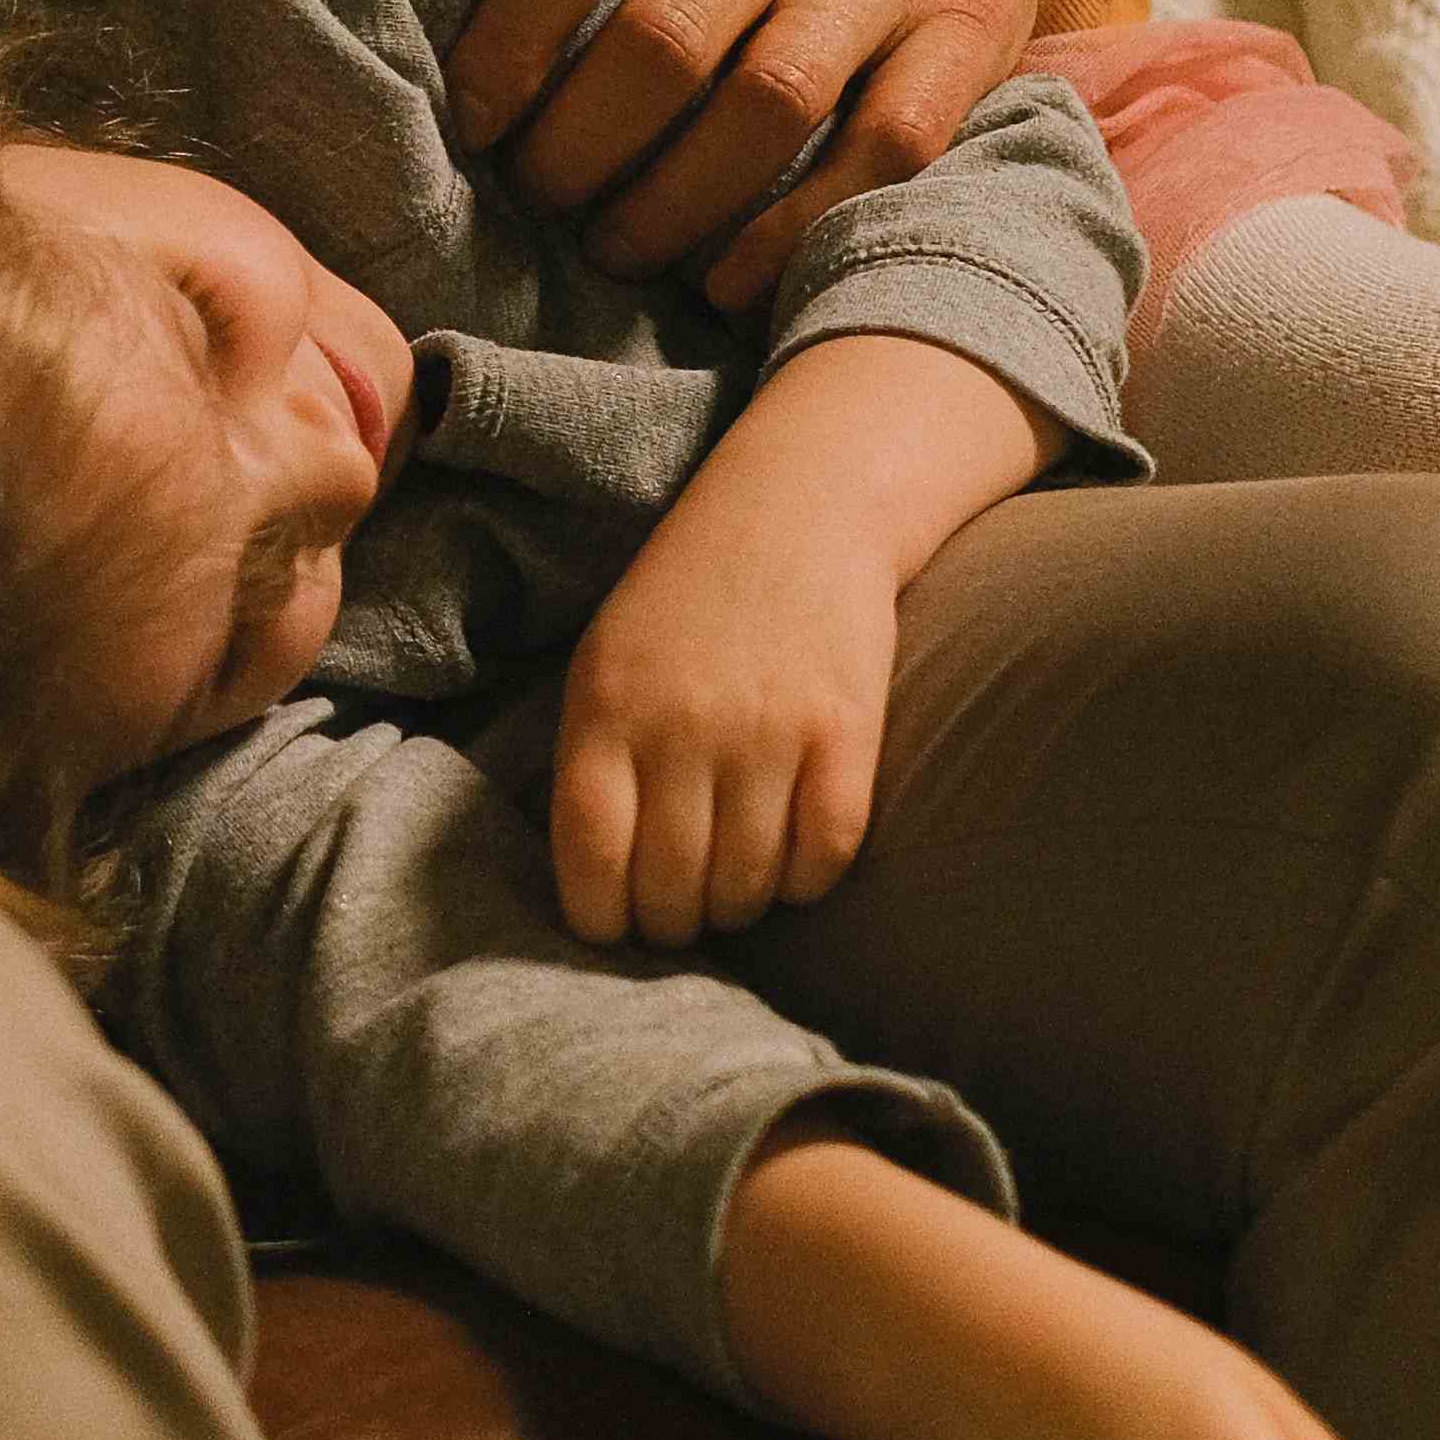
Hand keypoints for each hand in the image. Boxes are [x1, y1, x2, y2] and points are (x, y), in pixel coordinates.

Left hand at [318, 0, 1087, 311]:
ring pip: (769, 106)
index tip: (470, 120)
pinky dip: (796, 228)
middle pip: (665, 43)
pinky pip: (883, 150)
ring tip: (610, 248)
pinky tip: (723, 274)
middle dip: (580, 148)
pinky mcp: (968, 30)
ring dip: (674, 203)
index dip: (508, 43)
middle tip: (534, 202)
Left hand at [536, 516, 897, 945]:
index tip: (612, 930)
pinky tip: (792, 864)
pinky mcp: (846, 734)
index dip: (600, 919)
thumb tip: (594, 880)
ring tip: (732, 891)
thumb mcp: (605, 661)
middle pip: (672, 888)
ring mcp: (769, 732)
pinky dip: (807, 882)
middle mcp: (683, 728)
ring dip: (739, 909)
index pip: (592, 858)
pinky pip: (826, 856)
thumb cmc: (686, 597)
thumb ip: (592, 758)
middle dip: (672, 926)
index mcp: (606, 710)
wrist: (798, 508)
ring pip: (747, 885)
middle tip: (679, 918)